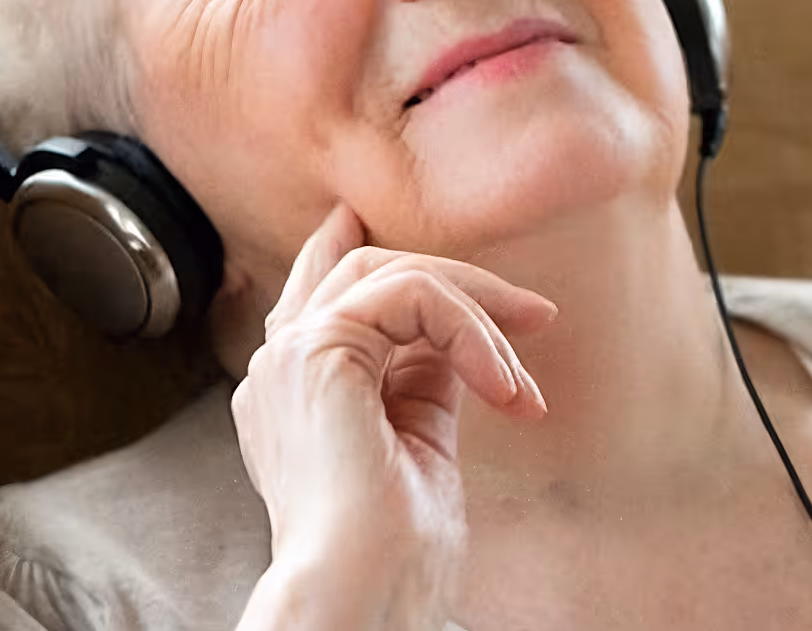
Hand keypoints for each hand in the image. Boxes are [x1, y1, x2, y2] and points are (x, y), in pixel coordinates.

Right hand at [231, 201, 556, 630]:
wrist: (362, 599)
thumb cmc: (392, 550)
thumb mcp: (417, 442)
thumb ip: (422, 380)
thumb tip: (455, 339)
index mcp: (292, 391)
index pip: (315, 294)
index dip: (337, 247)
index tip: (357, 218)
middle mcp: (280, 367)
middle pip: (364, 271)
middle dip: (457, 282)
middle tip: (531, 313)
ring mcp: (291, 355)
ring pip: (393, 274)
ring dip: (477, 312)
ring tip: (521, 378)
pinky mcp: (318, 349)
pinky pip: (411, 296)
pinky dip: (469, 331)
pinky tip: (502, 386)